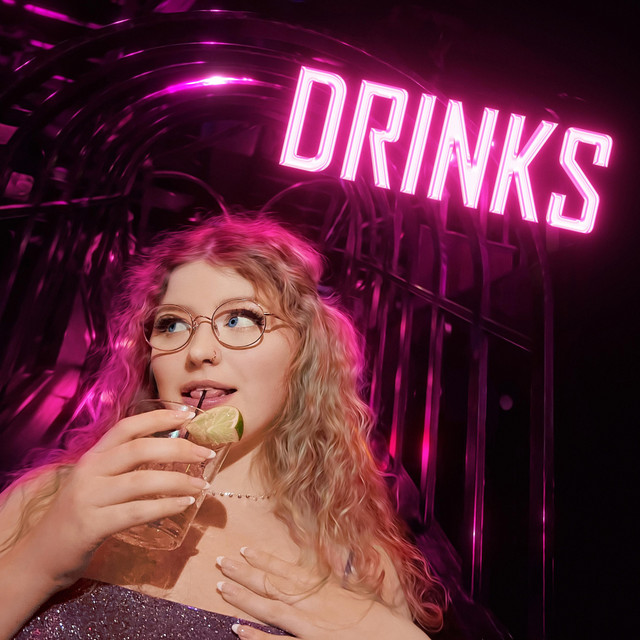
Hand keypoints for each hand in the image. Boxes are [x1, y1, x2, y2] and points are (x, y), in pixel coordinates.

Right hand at [16, 409, 214, 590]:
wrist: (42, 556)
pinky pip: (135, 512)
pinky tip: (184, 505)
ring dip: (178, 481)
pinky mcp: (91, 526)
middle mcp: (89, 472)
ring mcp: (88, 498)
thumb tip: (172, 451)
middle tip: (205, 455)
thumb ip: (124, 466)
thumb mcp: (97, 482)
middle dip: (178, 449)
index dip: (158, 418)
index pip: (127, 427)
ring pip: (141, 481)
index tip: (187, 415)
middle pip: (139, 449)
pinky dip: (164, 507)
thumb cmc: (80, 514)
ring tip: (202, 486)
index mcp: (93, 456)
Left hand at [217, 548, 430, 639]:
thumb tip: (324, 567)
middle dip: (243, 572)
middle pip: (271, 584)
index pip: (286, 570)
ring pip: (268, 608)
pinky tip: (235, 629)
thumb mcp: (359, 595)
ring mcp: (309, 626)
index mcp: (324, 588)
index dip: (263, 560)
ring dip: (242, 597)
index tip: (244, 550)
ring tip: (219, 586)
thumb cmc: (384, 623)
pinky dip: (255, 636)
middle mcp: (312, 603)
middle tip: (220, 561)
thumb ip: (338, 583)